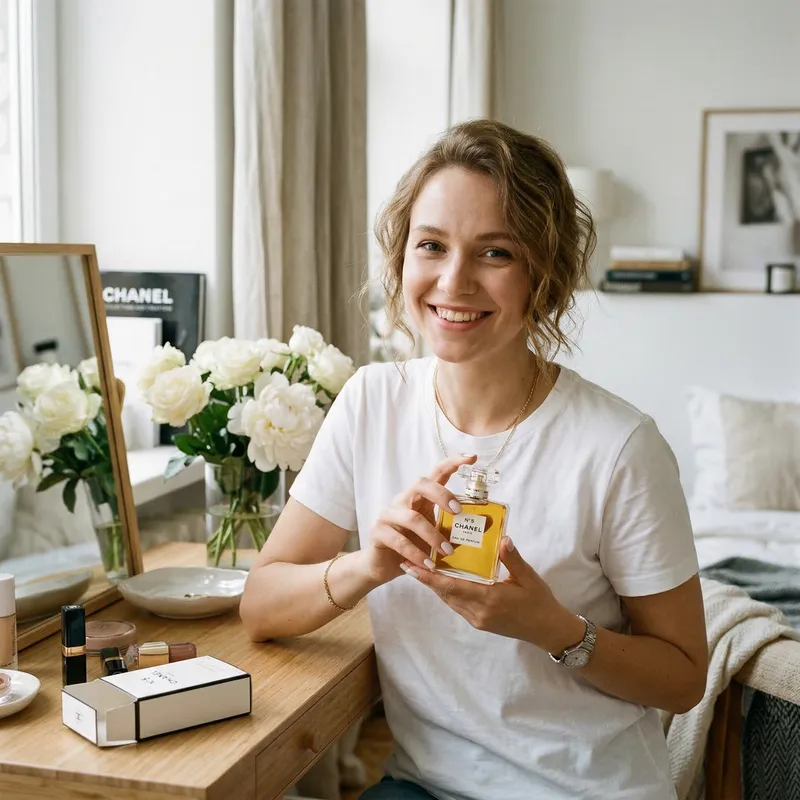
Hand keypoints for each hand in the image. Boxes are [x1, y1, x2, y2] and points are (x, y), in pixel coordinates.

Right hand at [359, 453, 477, 585]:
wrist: (383, 566)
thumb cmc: (413, 547)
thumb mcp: (438, 536)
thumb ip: (457, 529)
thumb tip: (488, 523)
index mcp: (420, 497)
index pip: (436, 473)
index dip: (452, 463)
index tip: (471, 458)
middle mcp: (403, 500)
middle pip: (421, 484)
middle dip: (441, 494)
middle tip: (458, 511)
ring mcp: (388, 515)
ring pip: (412, 518)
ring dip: (433, 535)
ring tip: (448, 552)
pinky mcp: (378, 532)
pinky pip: (399, 540)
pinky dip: (416, 553)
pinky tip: (429, 564)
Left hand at [403, 536, 582, 652]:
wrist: (548, 630)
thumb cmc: (540, 602)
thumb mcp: (529, 578)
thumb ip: (513, 559)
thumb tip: (502, 539)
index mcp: (490, 599)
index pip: (453, 587)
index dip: (430, 577)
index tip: (412, 567)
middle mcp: (479, 612)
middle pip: (445, 594)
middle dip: (426, 579)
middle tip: (409, 562)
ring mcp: (478, 620)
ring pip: (449, 601)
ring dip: (435, 586)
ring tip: (421, 568)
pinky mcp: (480, 622)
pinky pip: (457, 606)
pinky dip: (447, 592)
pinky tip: (443, 580)